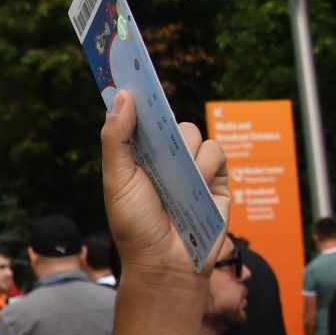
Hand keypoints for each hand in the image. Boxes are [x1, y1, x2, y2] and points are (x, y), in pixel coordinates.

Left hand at [101, 91, 228, 284]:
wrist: (165, 263)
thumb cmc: (135, 225)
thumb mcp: (117, 180)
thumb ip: (117, 139)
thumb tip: (122, 96)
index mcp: (137, 155)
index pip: (140, 117)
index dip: (138, 97)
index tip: (133, 71)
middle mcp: (165, 158)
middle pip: (171, 121)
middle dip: (165, 130)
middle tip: (157, 148)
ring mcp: (192, 167)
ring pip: (196, 134)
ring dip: (187, 154)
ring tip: (176, 183)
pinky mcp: (217, 179)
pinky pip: (218, 152)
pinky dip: (208, 165)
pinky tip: (197, 185)